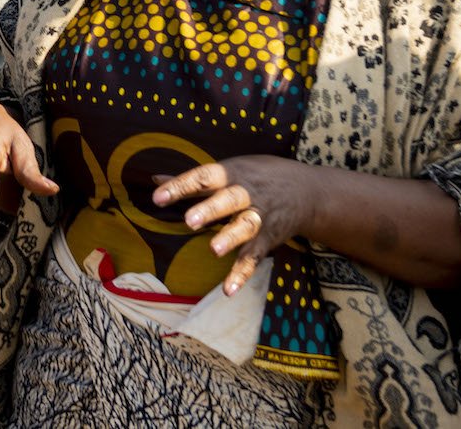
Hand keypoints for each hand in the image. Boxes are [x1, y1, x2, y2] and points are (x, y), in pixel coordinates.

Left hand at [152, 155, 317, 295]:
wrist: (306, 191)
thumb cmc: (257, 177)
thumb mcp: (229, 170)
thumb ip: (193, 180)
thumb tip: (154, 180)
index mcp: (231, 174)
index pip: (204, 177)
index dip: (181, 186)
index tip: (157, 197)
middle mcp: (247, 194)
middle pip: (229, 200)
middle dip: (211, 210)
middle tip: (189, 220)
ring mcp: (259, 218)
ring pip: (245, 227)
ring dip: (230, 238)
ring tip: (213, 250)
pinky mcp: (267, 241)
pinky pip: (254, 257)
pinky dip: (242, 274)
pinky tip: (227, 290)